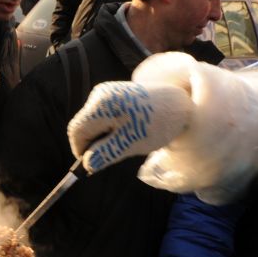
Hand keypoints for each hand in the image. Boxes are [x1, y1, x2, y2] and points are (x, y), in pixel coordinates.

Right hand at [67, 81, 193, 172]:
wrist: (181, 102)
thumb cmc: (157, 123)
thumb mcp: (130, 144)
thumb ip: (105, 153)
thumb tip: (87, 164)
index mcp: (100, 106)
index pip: (76, 132)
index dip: (80, 150)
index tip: (92, 164)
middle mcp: (98, 94)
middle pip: (82, 125)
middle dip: (93, 142)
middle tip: (113, 154)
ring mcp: (105, 91)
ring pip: (91, 121)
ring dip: (101, 135)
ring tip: (124, 140)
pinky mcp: (113, 92)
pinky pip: (100, 114)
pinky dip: (108, 126)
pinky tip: (126, 129)